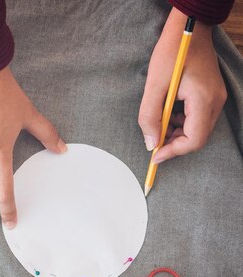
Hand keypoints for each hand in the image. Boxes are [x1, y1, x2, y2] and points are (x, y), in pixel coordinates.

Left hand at [139, 8, 226, 163]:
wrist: (189, 30)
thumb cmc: (171, 53)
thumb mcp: (154, 85)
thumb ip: (150, 116)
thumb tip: (150, 143)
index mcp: (203, 100)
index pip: (194, 140)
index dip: (173, 152)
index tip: (154, 155)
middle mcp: (215, 102)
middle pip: (197, 138)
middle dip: (174, 143)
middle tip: (153, 140)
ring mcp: (216, 98)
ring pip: (198, 129)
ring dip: (176, 132)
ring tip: (158, 122)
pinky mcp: (212, 95)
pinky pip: (198, 118)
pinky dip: (181, 122)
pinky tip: (167, 112)